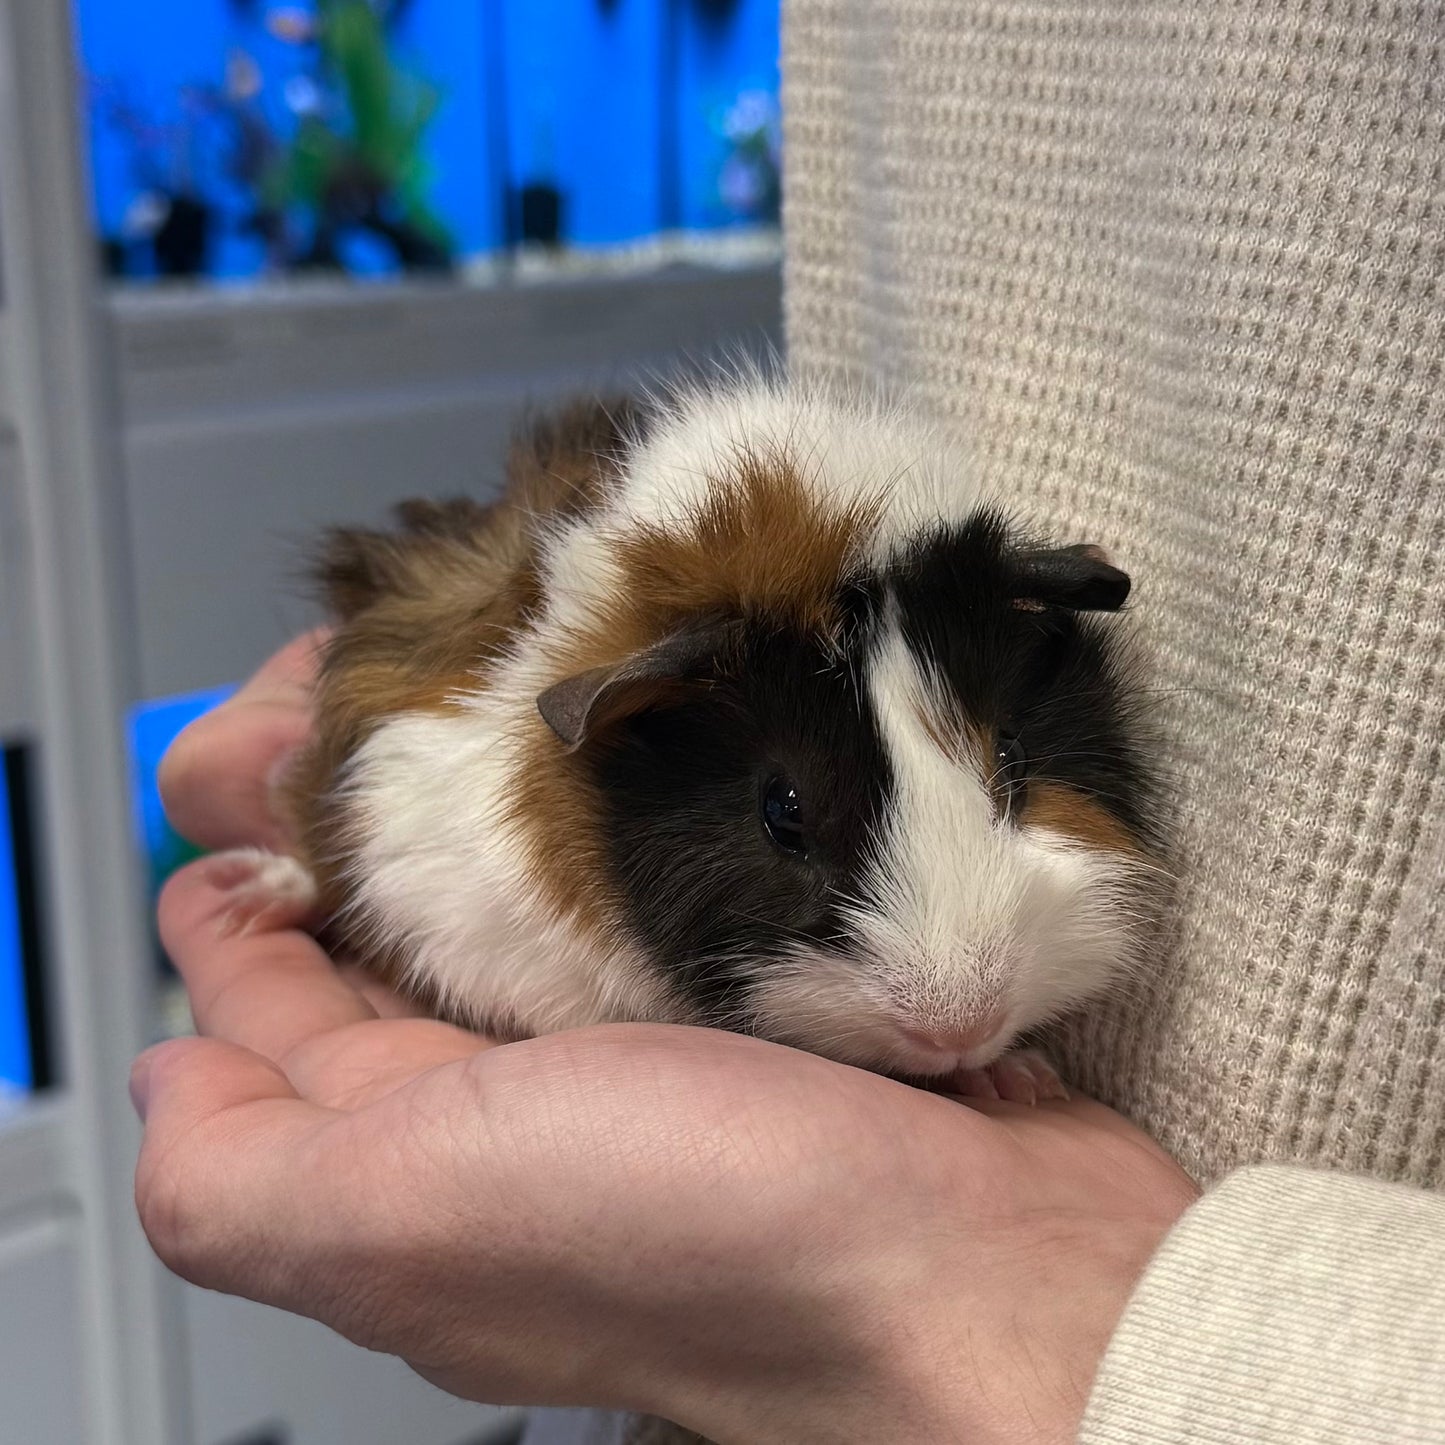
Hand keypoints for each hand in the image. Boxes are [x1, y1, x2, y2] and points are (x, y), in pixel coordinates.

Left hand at [138, 639, 1199, 1444]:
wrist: (988, 1269)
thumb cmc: (726, 1239)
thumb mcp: (420, 1214)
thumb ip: (245, 1179)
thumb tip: (162, 1084)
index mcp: (420, 1179)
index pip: (271, 1040)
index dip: (235, 928)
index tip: (241, 810)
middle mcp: (522, 1136)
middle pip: (394, 977)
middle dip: (357, 860)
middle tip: (362, 732)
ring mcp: (642, 1075)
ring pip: (519, 942)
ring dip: (486, 845)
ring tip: (479, 729)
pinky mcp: (749, 1026)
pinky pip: (640, 933)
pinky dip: (609, 864)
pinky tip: (620, 792)